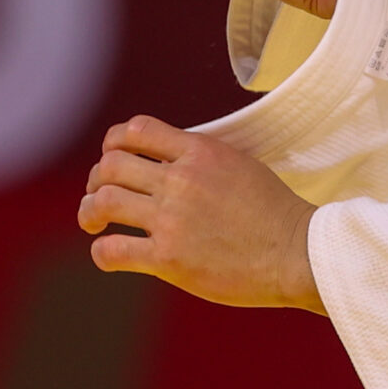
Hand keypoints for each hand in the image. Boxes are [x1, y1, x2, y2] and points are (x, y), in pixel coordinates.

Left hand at [78, 116, 323, 311]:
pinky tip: (108, 255)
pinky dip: (102, 252)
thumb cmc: (275, 213)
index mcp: (199, 152)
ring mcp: (172, 219)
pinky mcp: (168, 259)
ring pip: (103, 202)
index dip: (114, 142)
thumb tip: (168, 160)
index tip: (114, 158)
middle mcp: (180, 180)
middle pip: (110, 164)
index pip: (136, 130)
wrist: (298, 253)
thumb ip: (200, 159)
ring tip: (93, 221)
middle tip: (99, 195)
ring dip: (89, 211)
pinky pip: (113, 250)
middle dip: (97, 178)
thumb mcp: (238, 164)